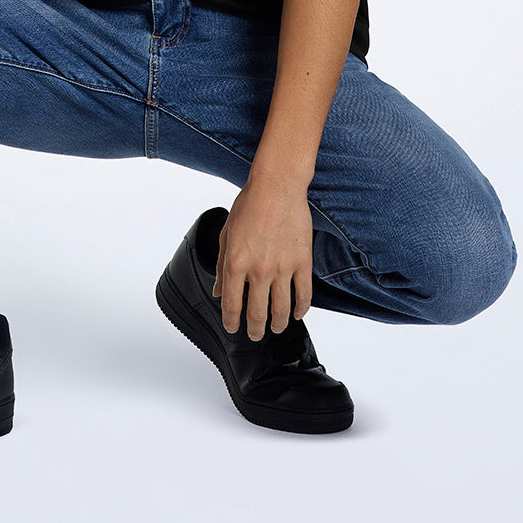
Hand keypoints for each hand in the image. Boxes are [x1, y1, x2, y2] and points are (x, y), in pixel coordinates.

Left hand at [212, 167, 313, 340]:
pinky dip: (301, 309)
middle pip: (256, 312)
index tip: (232, 329)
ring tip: (276, 328)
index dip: (231, 322)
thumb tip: (218, 291)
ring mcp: (282, 268)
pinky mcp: (302, 262)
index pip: (232, 304)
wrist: (276, 187)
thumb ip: (221, 266)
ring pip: (281, 309)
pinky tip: (297, 314)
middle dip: (254, 329)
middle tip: (255, 335)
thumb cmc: (249, 205)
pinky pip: (304, 294)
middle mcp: (258, 269)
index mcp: (236, 262)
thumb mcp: (226, 234)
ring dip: (278, 324)